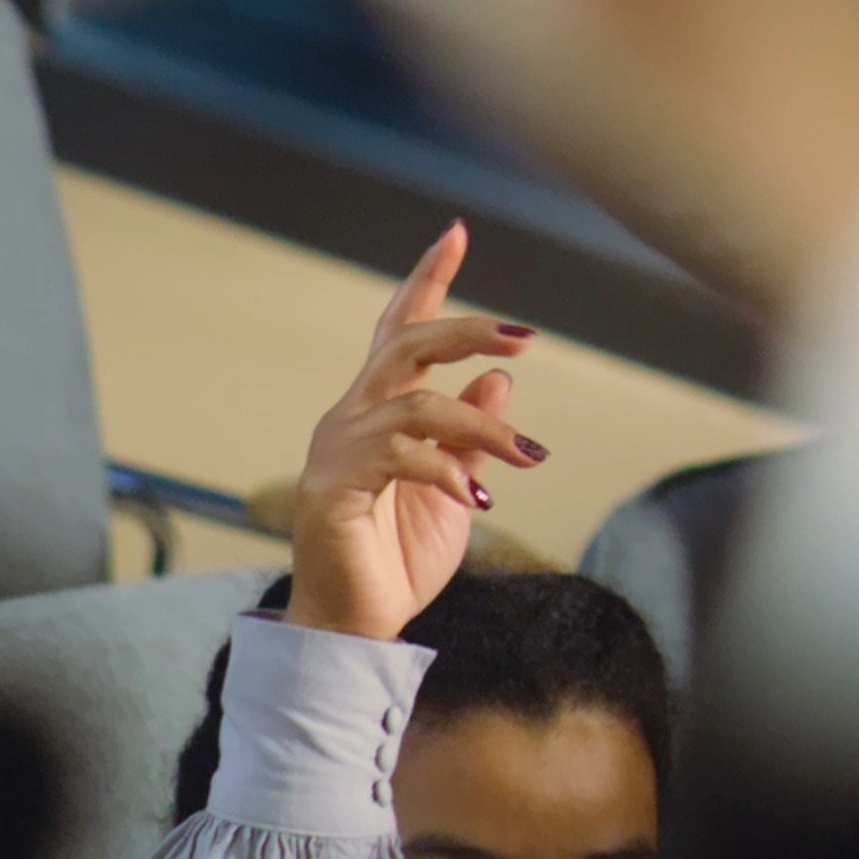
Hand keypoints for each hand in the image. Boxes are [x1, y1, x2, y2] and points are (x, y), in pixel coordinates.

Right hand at [287, 222, 543, 641]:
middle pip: (405, 344)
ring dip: (482, 430)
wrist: (354, 627)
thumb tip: (498, 381)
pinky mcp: (333, 488)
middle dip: (466, 329)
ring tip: (526, 459)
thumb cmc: (396, 560)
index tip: (456, 232)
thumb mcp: (455, 486)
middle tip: (524, 336)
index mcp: (375, 412)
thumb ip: (470, 432)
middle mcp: (349, 418)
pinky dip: (448, 471)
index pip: (399, 330)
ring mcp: (336, 450)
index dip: (426, 280)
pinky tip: (478, 497)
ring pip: (417, 404)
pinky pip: (402, 456)